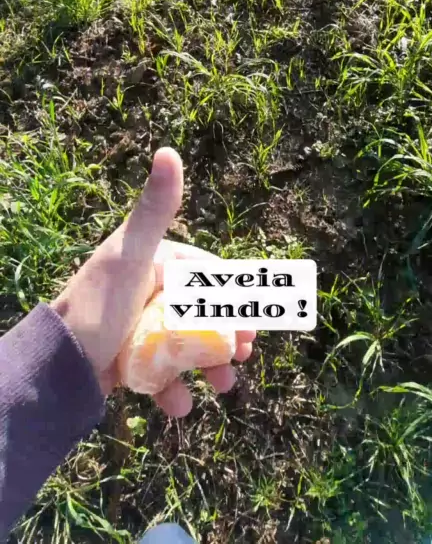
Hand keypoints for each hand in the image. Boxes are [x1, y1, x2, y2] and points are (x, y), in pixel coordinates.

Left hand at [52, 148, 254, 414]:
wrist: (54, 367)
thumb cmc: (97, 306)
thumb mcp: (131, 255)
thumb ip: (154, 209)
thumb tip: (168, 151)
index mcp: (151, 261)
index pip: (205, 275)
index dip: (232, 297)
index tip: (252, 321)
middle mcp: (146, 291)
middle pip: (200, 314)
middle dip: (225, 336)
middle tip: (244, 356)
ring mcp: (136, 328)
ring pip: (185, 346)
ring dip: (208, 367)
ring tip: (223, 386)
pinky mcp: (126, 361)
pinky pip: (160, 374)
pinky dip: (173, 390)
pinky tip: (177, 404)